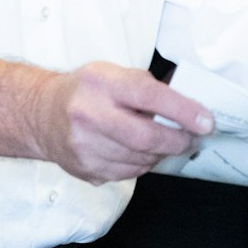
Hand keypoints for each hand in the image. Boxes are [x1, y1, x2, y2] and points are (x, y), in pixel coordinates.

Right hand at [35, 62, 213, 184]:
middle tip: (192, 139)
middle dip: (178, 141)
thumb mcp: (114, 74)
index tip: (206, 122)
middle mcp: (89, 115)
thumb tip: (189, 107)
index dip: (183, 111)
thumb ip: (147, 88)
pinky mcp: (84, 170)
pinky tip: (140, 153)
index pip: (149, 96)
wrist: (41, 115)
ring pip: (139, 160)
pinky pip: (127, 174)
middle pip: (145, 137)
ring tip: (165, 143)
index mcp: (101, 83)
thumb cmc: (86, 91)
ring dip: (160, 154)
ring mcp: (84, 146)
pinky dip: (142, 165)